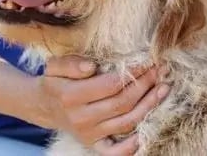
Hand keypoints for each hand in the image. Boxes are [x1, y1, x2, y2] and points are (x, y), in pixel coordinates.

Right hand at [25, 55, 169, 155]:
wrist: (43, 106)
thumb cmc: (55, 80)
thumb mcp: (55, 65)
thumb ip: (72, 63)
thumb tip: (91, 66)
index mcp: (71, 95)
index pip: (111, 84)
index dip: (133, 72)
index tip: (148, 60)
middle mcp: (81, 118)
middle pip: (122, 102)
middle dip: (146, 85)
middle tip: (161, 70)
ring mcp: (88, 134)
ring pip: (126, 122)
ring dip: (149, 105)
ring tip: (163, 88)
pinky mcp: (93, 145)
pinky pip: (115, 152)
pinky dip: (132, 146)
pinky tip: (148, 131)